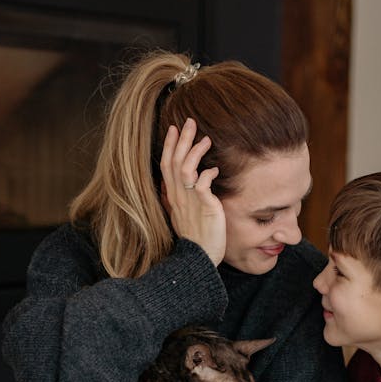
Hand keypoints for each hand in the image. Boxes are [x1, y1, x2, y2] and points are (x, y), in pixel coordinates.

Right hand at [160, 117, 225, 266]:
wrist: (199, 259)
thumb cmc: (197, 239)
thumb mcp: (185, 216)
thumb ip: (183, 199)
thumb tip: (186, 183)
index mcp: (173, 197)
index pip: (166, 165)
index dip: (170, 146)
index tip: (174, 129)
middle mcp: (178, 197)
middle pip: (174, 161)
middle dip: (181, 140)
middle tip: (189, 122)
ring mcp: (189, 202)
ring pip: (185, 168)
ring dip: (194, 151)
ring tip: (204, 138)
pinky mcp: (204, 207)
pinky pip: (202, 184)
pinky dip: (207, 173)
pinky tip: (214, 168)